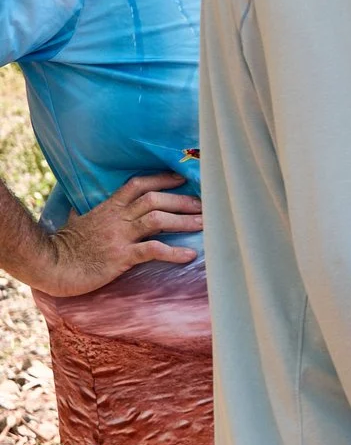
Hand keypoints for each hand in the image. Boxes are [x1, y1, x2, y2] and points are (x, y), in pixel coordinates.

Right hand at [32, 173, 199, 294]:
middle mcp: (116, 218)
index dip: (161, 179)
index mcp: (108, 207)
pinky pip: (152, 250)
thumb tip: (78, 208)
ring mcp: (119, 236)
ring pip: (157, 220)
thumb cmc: (64, 246)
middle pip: (154, 200)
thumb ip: (82, 213)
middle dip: (182, 201)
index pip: (138, 184)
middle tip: (204, 205)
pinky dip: (174, 252)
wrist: (51, 265)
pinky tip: (190, 255)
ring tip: (205, 224)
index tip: (182, 179)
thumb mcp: (74, 223)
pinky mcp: (121, 256)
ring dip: (184, 221)